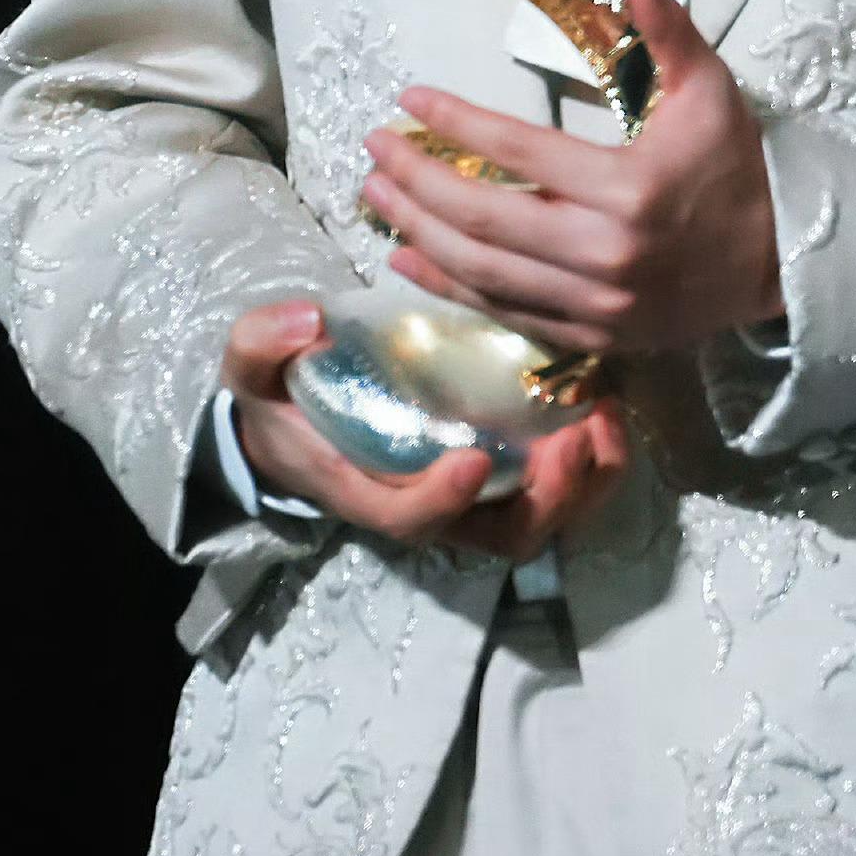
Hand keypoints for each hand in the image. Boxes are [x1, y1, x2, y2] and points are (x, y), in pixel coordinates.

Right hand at [220, 297, 629, 565]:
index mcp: (364, 487)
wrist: (293, 421)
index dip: (442, 501)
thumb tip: (305, 320)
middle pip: (501, 536)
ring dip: (584, 482)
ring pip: (542, 518)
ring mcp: (472, 494)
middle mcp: (428, 503)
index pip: (409, 518)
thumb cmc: (279, 396)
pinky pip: (558, 487)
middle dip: (546, 498)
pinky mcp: (501, 469)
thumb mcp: (251, 365)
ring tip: (604, 418)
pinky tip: (605, 402)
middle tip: (574, 438)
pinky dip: (593, 460)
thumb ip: (263, 342)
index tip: (473, 459)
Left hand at [360, 0, 784, 356]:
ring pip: (484, 272)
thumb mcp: (709, 91)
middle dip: (417, 180)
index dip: (457, 123)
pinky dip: (451, 287)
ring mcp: (595, 304)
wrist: (782, 263)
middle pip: (485, 217)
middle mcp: (604, 253)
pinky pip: (505, 312)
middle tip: (373, 148)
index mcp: (629, 189)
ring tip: (375, 196)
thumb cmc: (735, 167)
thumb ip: (669, 31)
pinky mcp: (591, 336)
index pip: (521, 151)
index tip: (410, 98)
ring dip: (420, 233)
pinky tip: (409, 258)